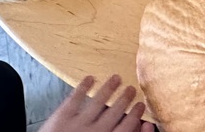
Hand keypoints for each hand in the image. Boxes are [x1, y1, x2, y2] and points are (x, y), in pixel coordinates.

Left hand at [39, 75, 153, 131]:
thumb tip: (142, 128)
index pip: (127, 127)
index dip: (136, 115)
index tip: (141, 106)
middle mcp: (96, 131)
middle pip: (115, 112)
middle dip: (125, 99)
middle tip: (131, 89)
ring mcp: (78, 124)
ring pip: (98, 101)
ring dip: (109, 88)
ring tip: (116, 78)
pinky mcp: (61, 118)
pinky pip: (75, 98)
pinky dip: (83, 86)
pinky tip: (90, 78)